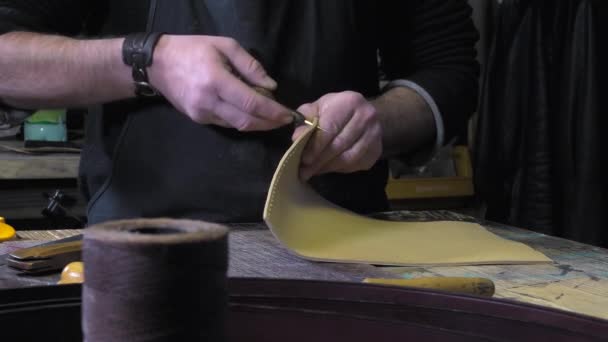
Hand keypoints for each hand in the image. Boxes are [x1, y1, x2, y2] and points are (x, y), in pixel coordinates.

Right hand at [148, 35, 291, 130]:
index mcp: (216, 80)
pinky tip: (251, 114)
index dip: (273, 111)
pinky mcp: (198, 119)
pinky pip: (227, 124)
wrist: (158, 64)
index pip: (251, 103)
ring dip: (257, 124)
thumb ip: (250, 65)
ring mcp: (202, 114)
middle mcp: (208, 101)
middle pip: (246, 121)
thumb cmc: (193, 49)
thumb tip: (271, 86)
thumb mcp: (224, 45)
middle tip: (285, 120)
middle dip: (269, 123)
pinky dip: (242, 120)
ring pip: (237, 126)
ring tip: (271, 117)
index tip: (288, 114)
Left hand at [293, 91, 382, 179]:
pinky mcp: (377, 150)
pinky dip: (340, 169)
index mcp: (349, 102)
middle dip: (320, 160)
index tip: (304, 159)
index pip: (330, 128)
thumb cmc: (335, 111)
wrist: (363, 114)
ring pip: (349, 158)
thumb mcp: (318, 108)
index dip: (315, 146)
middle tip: (305, 171)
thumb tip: (296, 138)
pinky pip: (356, 165)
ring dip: (329, 167)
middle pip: (339, 145)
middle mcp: (366, 116)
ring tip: (314, 172)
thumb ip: (305, 121)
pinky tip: (329, 168)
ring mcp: (375, 134)